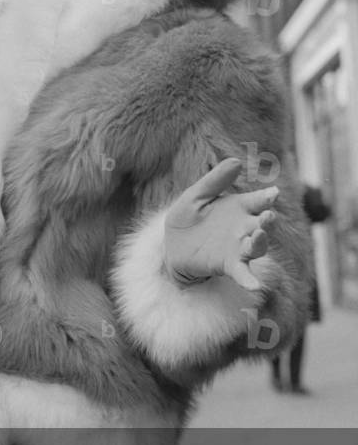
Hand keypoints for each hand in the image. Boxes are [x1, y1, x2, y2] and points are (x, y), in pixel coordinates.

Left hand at [164, 158, 277, 290]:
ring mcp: (238, 247)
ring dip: (261, 243)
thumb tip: (235, 160)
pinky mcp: (228, 265)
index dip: (267, 197)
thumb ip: (215, 180)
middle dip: (267, 221)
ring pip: (257, 246)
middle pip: (263, 224)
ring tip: (259, 237)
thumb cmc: (188, 217)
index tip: (273, 193)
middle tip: (268, 216)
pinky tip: (255, 284)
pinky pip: (242, 272)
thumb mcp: (196, 195)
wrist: (171, 245)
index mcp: (240, 206)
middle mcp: (244, 227)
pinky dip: (249, 278)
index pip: (259, 200)